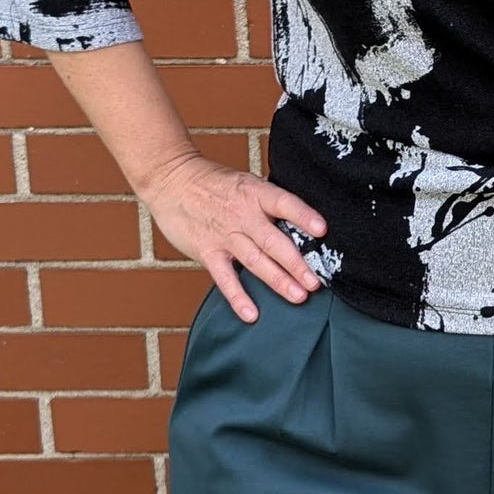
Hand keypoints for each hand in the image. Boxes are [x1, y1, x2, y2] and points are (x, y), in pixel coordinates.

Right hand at [140, 151, 325, 322]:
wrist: (171, 179)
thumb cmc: (212, 182)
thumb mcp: (245, 182)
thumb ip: (268, 200)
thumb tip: (301, 216)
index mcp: (255, 193)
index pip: (283, 203)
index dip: (303, 216)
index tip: (322, 230)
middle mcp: (242, 215)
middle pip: (274, 242)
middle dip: (296, 264)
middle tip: (315, 282)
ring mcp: (225, 235)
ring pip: (256, 261)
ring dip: (278, 280)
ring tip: (298, 297)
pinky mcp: (207, 251)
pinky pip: (225, 277)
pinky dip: (238, 296)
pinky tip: (251, 314)